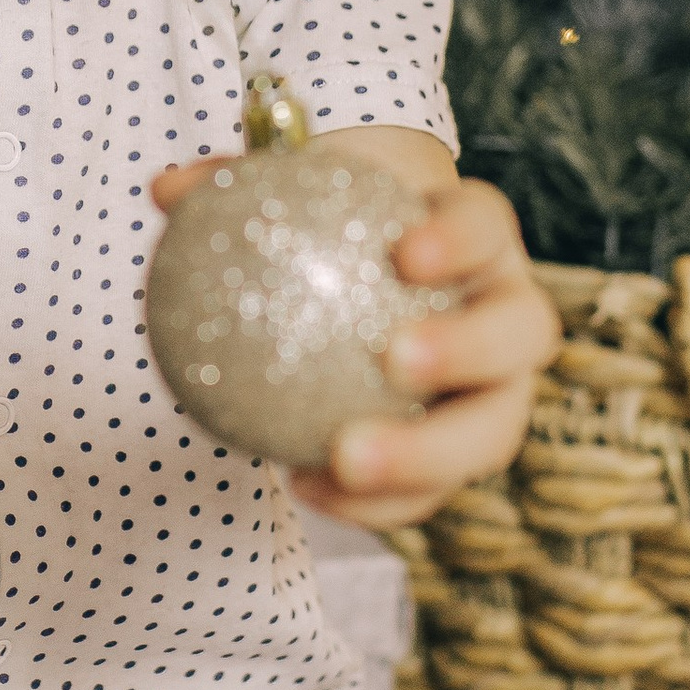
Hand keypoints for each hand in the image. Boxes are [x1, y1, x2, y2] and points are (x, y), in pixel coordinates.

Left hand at [150, 135, 559, 530]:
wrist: (364, 289)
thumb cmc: (328, 232)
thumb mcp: (286, 201)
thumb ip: (231, 189)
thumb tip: (166, 190)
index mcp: (478, 239)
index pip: (486, 223)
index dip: (461, 237)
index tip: (405, 252)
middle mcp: (509, 313)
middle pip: (522, 332)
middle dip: (469, 348)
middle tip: (394, 359)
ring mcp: (499, 389)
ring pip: (492, 429)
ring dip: (428, 453)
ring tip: (347, 459)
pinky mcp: (463, 451)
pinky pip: (431, 488)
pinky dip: (375, 500)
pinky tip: (302, 486)